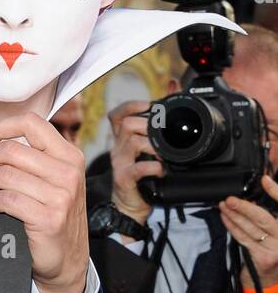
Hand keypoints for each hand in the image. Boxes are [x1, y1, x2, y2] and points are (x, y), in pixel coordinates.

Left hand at [0, 112, 88, 292]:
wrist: (67, 261)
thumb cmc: (51, 216)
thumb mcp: (51, 181)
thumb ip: (30, 159)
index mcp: (69, 155)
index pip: (31, 123)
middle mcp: (68, 172)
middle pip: (10, 149)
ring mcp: (61, 195)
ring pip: (4, 174)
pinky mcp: (49, 218)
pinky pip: (5, 199)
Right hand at [109, 98, 161, 226]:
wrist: (130, 206)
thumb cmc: (141, 176)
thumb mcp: (148, 146)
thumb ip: (159, 117)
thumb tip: (173, 86)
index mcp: (123, 139)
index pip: (117, 114)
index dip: (130, 105)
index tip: (148, 104)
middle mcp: (118, 148)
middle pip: (126, 124)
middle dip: (147, 124)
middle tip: (163, 132)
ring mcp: (119, 163)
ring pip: (132, 142)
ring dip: (153, 145)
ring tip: (164, 153)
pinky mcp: (124, 179)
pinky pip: (138, 168)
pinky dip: (153, 167)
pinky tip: (161, 169)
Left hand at [219, 175, 277, 291]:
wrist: (270, 281)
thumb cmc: (273, 250)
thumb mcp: (277, 231)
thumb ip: (272, 213)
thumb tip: (259, 190)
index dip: (276, 191)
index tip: (265, 180)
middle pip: (263, 218)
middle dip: (244, 206)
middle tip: (230, 199)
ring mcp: (275, 250)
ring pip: (250, 228)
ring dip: (234, 215)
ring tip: (224, 206)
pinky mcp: (262, 258)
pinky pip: (243, 238)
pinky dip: (232, 227)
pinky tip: (225, 218)